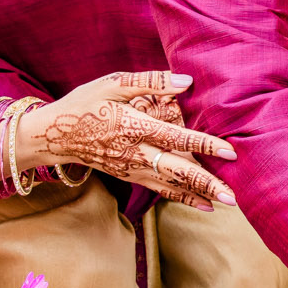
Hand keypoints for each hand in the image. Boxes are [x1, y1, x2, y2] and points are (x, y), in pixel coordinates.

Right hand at [27, 72, 237, 209]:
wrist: (54, 135)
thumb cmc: (86, 103)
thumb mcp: (113, 83)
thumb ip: (151, 81)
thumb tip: (186, 81)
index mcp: (133, 126)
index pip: (175, 137)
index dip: (203, 144)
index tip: (229, 152)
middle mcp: (135, 152)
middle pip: (176, 170)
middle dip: (206, 182)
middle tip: (233, 195)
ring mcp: (132, 169)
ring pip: (171, 185)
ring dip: (200, 195)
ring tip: (227, 204)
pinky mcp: (130, 177)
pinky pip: (161, 190)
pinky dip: (184, 199)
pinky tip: (206, 207)